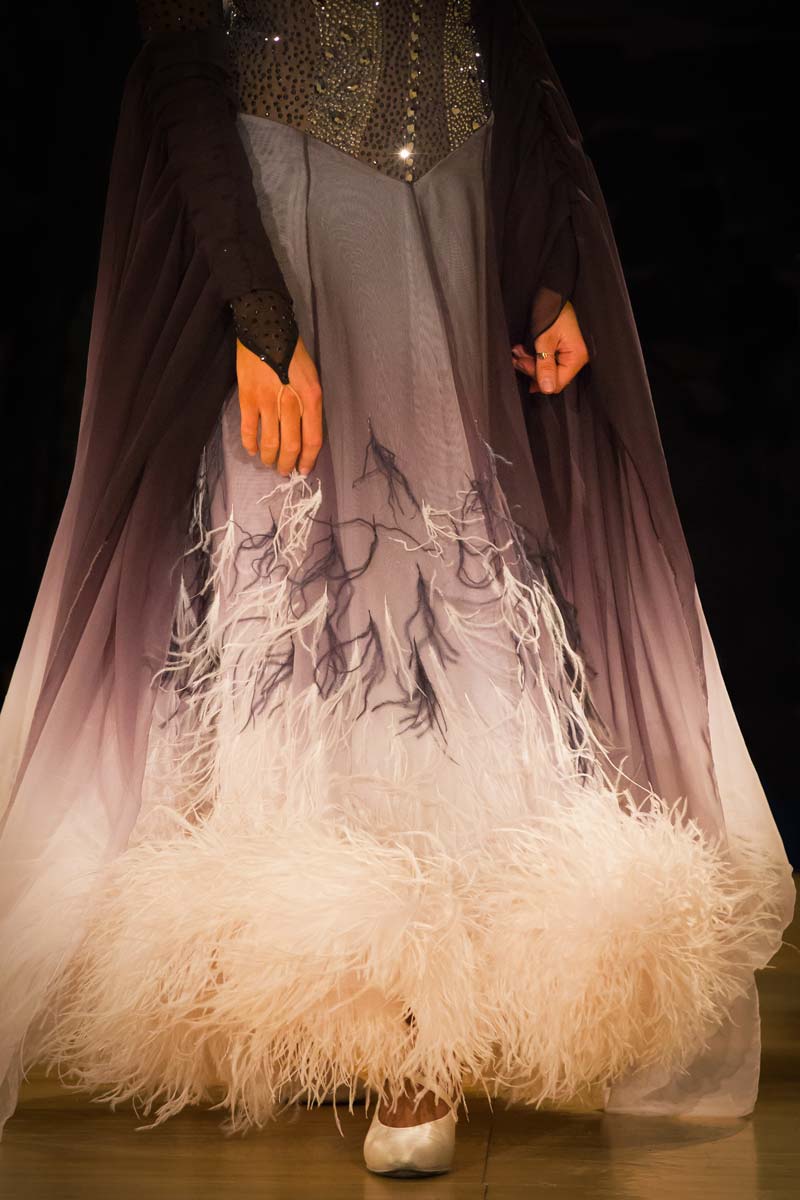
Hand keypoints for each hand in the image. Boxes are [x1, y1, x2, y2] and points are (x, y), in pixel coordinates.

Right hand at [236, 334, 322, 475]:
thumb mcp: (312, 376)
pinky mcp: (248, 398)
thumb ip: (310, 404)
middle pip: (291, 446)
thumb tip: (306, 432)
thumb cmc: (292, 352)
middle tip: (285, 471)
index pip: (313, 439)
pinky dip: (251, 445)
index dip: (308, 460)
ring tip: (269, 462)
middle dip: (287, 465)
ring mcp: (268, 402)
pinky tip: (253, 450)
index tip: (304, 470)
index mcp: (311, 398)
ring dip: (270, 458)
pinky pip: (249, 430)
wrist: (265, 328)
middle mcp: (291, 403)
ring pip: (270, 443)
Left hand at [511, 301, 588, 394]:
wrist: (554, 290)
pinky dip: (536, 356)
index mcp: (577, 356)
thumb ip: (545, 366)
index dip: (537, 378)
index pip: (557, 383)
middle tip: (517, 356)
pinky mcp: (564, 349)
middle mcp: (577, 357)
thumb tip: (547, 389)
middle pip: (552, 377)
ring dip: (530, 362)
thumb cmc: (552, 309)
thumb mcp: (544, 339)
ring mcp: (571, 353)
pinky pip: (549, 361)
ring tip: (518, 350)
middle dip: (531, 368)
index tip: (522, 364)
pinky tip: (525, 349)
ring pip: (548, 369)